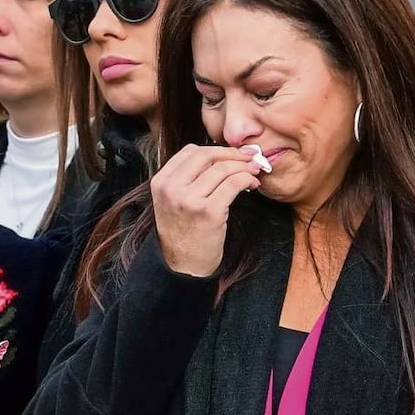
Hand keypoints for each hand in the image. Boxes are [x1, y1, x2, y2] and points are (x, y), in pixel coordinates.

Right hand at [151, 144, 261, 276]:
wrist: (183, 266)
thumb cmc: (184, 232)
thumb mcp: (173, 201)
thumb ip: (187, 178)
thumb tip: (220, 154)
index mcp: (161, 182)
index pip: (190, 151)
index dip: (216, 149)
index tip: (233, 153)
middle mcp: (172, 188)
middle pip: (207, 155)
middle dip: (232, 154)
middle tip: (249, 158)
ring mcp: (189, 200)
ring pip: (223, 169)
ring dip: (244, 167)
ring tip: (254, 172)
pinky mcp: (209, 212)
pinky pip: (234, 184)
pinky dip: (247, 179)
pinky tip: (252, 185)